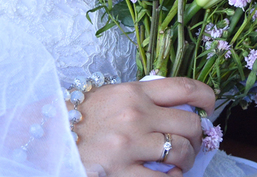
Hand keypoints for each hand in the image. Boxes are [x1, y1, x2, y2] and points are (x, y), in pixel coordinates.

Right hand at [72, 77, 214, 176]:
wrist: (46, 138)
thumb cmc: (82, 118)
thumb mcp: (112, 96)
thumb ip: (145, 98)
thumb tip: (183, 108)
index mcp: (134, 92)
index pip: (186, 88)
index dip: (208, 98)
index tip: (210, 108)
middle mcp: (134, 115)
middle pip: (190, 124)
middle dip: (198, 136)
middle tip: (192, 143)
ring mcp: (128, 145)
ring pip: (181, 152)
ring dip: (186, 160)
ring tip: (179, 162)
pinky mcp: (120, 172)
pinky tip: (166, 176)